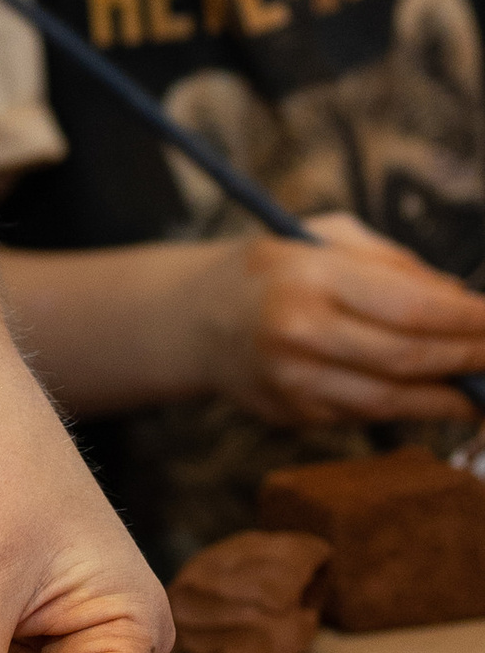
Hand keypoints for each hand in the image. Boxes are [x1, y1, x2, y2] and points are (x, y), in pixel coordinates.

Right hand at [205, 216, 484, 425]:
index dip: (466, 317)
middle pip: (408, 356)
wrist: (196, 320)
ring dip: (451, 397)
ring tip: (483, 388)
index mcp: (307, 275)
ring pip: (393, 400)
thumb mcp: (324, 236)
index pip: (408, 304)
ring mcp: (294, 381)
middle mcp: (298, 331)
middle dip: (469, 357)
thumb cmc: (274, 268)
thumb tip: (459, 297)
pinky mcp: (296, 415)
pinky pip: (368, 417)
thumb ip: (392, 262)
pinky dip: (413, 409)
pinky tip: (443, 398)